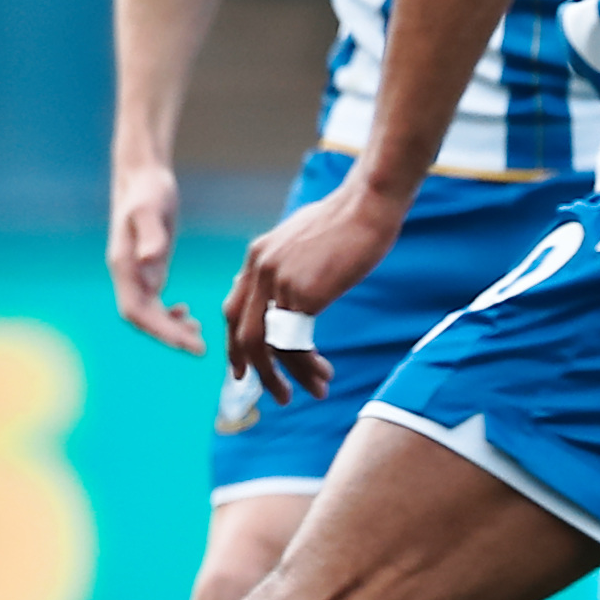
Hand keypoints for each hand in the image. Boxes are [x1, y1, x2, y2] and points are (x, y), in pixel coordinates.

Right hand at [108, 156, 201, 354]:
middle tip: (201, 348)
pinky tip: (187, 313)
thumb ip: (151, 235)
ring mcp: (137, 274)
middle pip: (143, 319)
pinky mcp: (149, 269)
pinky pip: (154, 303)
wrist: (143, 176)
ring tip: (199, 335)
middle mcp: (127, 274)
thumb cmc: (148, 190)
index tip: (187, 342)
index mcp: (123, 265)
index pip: (136, 312)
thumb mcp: (151, 209)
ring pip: (149, 314)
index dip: (159, 331)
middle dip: (169, 337)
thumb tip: (150, 262)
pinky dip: (169, 315)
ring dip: (170, 329)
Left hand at [223, 174, 407, 399]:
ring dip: (289, 376)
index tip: (243, 370)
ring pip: (270, 346)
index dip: (235, 345)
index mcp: (256, 257)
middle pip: (242, 334)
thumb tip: (282, 292)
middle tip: (274, 394)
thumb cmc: (344, 221)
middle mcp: (260, 270)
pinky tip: (323, 375)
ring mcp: (278, 283)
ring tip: (314, 391)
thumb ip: (283, 266)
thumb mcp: (300, 240)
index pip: (233, 310)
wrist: (367, 206)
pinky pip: (296, 344)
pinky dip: (307, 366)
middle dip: (256, 370)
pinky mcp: (303, 294)